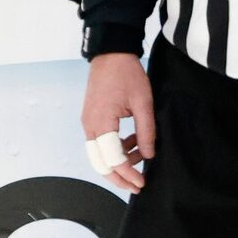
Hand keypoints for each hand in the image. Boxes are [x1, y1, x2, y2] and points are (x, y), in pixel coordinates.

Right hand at [81, 54, 155, 194]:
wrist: (111, 52)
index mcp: (101, 122)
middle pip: (99, 162)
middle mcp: (90, 124)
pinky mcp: (92, 117)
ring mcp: (88, 121)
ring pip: (98, 154)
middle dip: (118, 178)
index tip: (142, 182)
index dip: (128, 174)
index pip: (113, 158)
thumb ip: (146, 131)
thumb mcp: (143, 102)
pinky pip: (100, 142)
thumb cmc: (126, 73)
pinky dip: (114, 148)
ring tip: (140, 159)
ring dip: (118, 162)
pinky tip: (132, 144)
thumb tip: (148, 155)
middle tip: (136, 186)